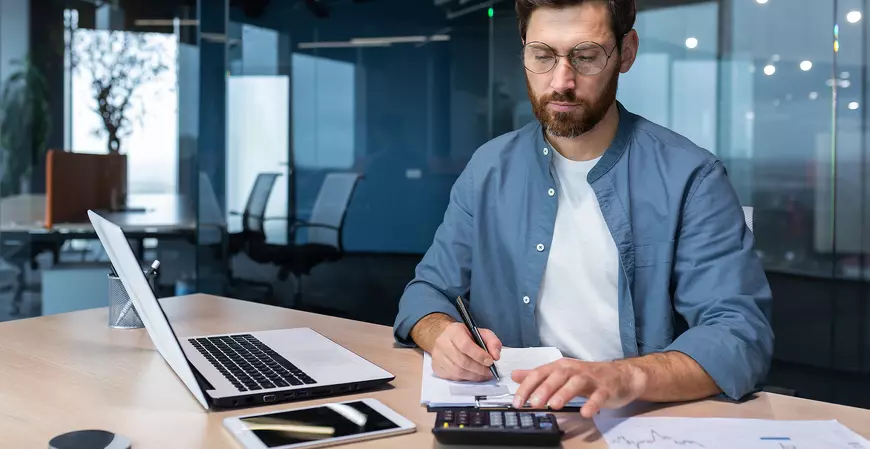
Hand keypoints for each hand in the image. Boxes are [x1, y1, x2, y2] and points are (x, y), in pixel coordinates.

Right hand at [431, 322, 501, 381]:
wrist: (444, 337)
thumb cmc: (464, 336)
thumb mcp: (480, 333)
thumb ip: (492, 342)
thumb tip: (496, 356)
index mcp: (453, 331)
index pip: (465, 345)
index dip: (479, 355)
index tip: (490, 361)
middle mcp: (442, 343)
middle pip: (462, 361)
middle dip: (479, 369)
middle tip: (489, 371)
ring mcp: (438, 357)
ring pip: (458, 371)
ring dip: (474, 376)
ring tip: (484, 375)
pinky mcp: (437, 367)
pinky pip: (453, 377)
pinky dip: (466, 379)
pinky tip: (473, 375)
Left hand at [511, 358, 647, 417]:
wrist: (621, 375)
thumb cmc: (589, 376)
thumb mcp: (561, 374)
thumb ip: (538, 375)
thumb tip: (515, 375)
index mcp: (561, 367)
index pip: (540, 373)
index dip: (527, 387)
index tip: (517, 402)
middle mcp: (574, 370)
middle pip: (557, 376)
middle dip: (543, 389)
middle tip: (533, 403)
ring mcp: (591, 378)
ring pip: (576, 383)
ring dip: (564, 393)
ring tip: (554, 405)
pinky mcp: (606, 388)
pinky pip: (599, 396)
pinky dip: (592, 404)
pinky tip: (585, 412)